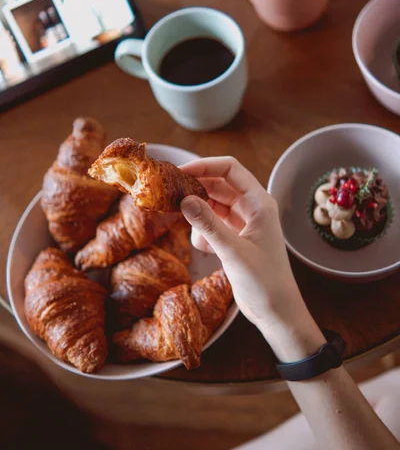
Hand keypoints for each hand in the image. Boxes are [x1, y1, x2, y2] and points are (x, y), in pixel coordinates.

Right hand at [180, 157, 314, 347]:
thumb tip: (184, 199)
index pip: (230, 169)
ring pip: (211, 206)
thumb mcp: (233, 251)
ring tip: (199, 236)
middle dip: (196, 191)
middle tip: (171, 196)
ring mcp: (242, 222)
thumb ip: (208, 224)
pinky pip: (211, 225)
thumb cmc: (264, 281)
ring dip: (200, 218)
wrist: (276, 311)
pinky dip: (204, 235)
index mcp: (259, 202)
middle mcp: (251, 207)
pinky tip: (210, 252)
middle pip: (217, 185)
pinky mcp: (234, 237)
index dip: (204, 166)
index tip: (179, 171)